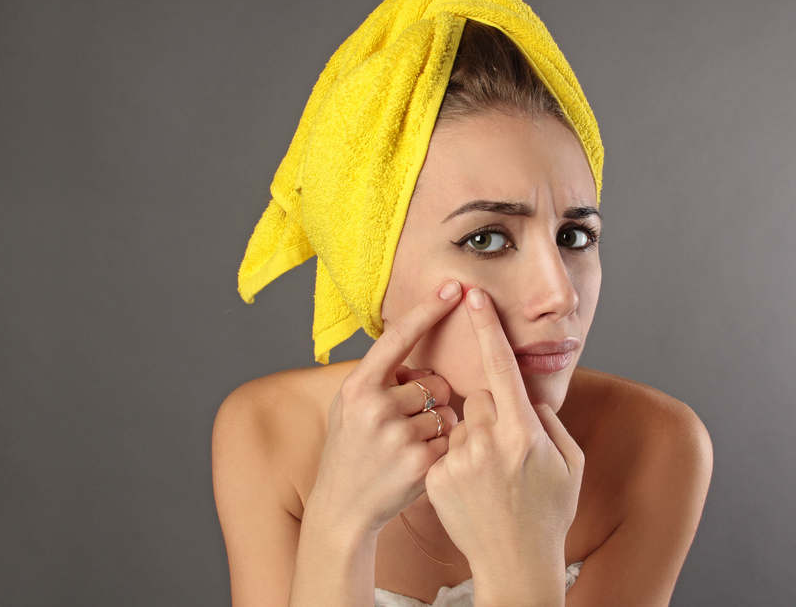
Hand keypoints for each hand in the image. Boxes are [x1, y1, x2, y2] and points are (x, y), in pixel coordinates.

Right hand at [305, 280, 462, 537]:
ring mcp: (397, 436)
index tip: (454, 285)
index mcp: (358, 386)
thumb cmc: (351, 450)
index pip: (399, 338)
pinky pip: (451, 441)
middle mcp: (375, 407)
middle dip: (430, 400)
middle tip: (403, 424)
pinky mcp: (419, 463)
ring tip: (405, 447)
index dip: (428, 309)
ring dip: (437, 427)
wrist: (341, 509)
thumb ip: (380, 378)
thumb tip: (421, 351)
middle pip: (436, 382)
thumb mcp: (350, 406)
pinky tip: (416, 464)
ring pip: (447, 412)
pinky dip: (442, 450)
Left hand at [425, 288, 584, 600]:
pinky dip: (455, 460)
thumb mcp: (570, 464)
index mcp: (523, 433)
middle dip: (490, 413)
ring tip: (489, 477)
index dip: (486, 328)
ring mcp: (459, 461)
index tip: (472, 295)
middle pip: (480, 398)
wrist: (516, 564)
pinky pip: (444, 449)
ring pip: (460, 424)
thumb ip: (549, 422)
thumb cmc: (549, 514)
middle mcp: (487, 442)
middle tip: (504, 449)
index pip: (501, 367)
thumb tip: (527, 398)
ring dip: (471, 438)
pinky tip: (472, 489)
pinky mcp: (436, 478)